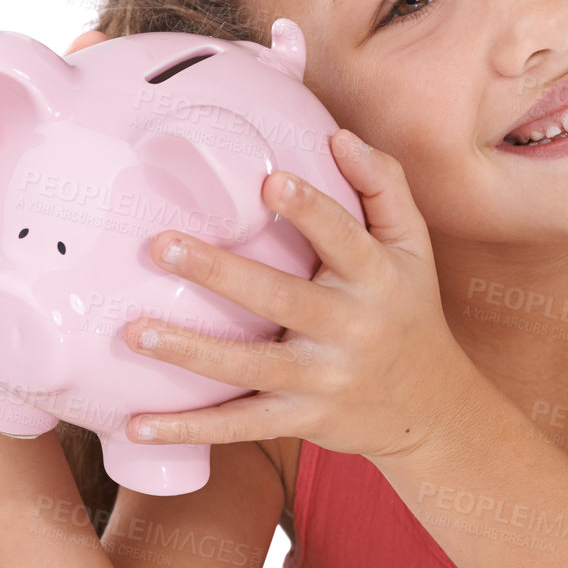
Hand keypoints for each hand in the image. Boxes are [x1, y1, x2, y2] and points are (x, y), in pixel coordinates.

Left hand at [119, 130, 477, 466]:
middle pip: (281, 299)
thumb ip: (384, 186)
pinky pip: (240, 426)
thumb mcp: (414, 246)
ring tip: (136, 332)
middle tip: (162, 246)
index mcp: (376, 277)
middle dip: (221, 274)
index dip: (310, 210)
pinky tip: (138, 426)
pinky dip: (190, 430)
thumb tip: (339, 136)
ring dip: (191, 352)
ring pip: (250, 367)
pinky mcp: (302, 420)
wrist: (431, 408)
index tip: (270, 180)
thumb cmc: (409, 309)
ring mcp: (324, 380)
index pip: (343, 238)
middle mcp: (351, 328)